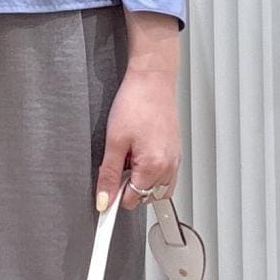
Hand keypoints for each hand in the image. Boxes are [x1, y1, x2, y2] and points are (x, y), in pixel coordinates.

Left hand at [95, 65, 181, 211]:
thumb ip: (108, 175)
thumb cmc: (135, 102)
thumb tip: (104, 199)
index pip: (132, 200)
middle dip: (129, 186)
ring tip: (131, 158)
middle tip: (118, 162)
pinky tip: (141, 154)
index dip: (115, 196)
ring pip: (156, 188)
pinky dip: (152, 173)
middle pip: (144, 196)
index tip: (105, 194)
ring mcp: (175, 160)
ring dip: (142, 181)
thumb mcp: (114, 141)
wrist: (153, 80)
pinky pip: (165, 176)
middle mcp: (169, 166)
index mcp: (154, 166)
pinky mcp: (176, 152)